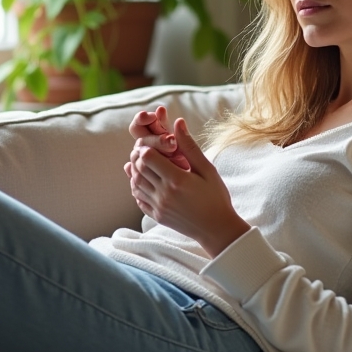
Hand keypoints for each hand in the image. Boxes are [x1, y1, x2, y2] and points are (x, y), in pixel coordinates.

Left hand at [124, 116, 249, 256]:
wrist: (217, 229)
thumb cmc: (216, 197)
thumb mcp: (207, 169)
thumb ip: (189, 147)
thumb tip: (178, 122)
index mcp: (177, 180)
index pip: (148, 157)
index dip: (146, 147)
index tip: (153, 144)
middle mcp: (164, 194)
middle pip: (138, 168)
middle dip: (138, 156)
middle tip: (146, 151)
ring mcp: (158, 207)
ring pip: (135, 183)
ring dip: (135, 171)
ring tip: (144, 163)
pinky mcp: (156, 216)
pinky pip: (138, 198)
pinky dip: (136, 187)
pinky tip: (143, 180)